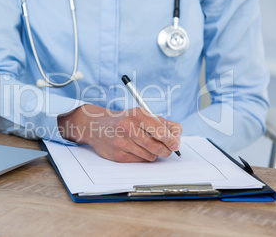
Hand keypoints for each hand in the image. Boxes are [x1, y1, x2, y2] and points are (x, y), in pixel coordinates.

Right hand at [57, 105, 182, 162]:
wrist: (97, 127)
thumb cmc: (125, 120)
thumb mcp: (142, 115)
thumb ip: (162, 123)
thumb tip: (178, 135)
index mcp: (137, 114)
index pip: (160, 130)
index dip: (171, 140)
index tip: (176, 144)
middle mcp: (128, 127)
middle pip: (156, 146)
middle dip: (166, 150)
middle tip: (168, 149)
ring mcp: (121, 141)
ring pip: (149, 155)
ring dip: (154, 154)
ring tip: (149, 147)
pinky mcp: (117, 154)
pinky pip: (139, 160)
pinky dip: (143, 157)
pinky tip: (137, 150)